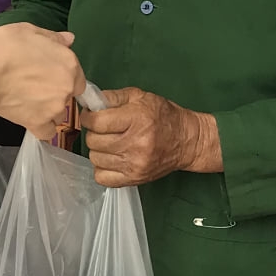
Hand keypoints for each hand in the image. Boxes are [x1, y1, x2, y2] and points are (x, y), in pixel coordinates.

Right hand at [0, 24, 83, 138]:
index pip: (78, 76)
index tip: (47, 74)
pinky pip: (48, 132)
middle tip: (34, 85)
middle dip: (56, 92)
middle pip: (69, 95)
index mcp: (69, 64)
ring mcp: (55, 108)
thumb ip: (53, 37)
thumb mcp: (28, 30)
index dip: (63, 75)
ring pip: (60, 114)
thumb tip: (70, 39)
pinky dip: (42, 127)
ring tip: (29, 101)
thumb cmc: (4, 48)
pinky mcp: (39, 124)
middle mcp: (67, 87)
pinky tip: (30, 118)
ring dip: (50, 110)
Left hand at [81, 86, 221, 186]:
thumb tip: (89, 102)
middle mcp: (135, 144)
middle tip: (104, 129)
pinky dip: (102, 168)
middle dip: (94, 132)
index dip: (88, 117)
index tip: (91, 116)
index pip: (97, 122)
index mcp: (137, 120)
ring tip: (110, 143)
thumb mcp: (140, 97)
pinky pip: (102, 178)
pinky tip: (112, 159)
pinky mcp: (135, 179)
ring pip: (95, 159)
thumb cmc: (163, 116)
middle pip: (94, 141)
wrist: (187, 141)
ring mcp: (135, 164)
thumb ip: (112, 97)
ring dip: (98, 150)